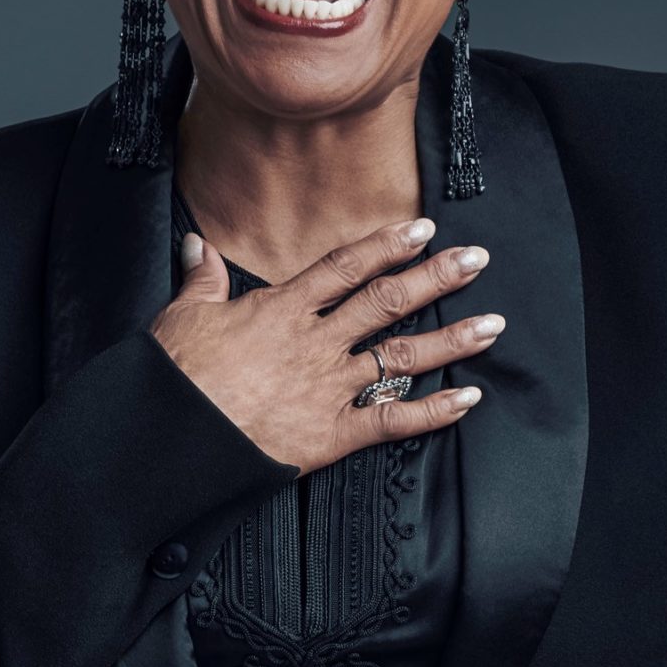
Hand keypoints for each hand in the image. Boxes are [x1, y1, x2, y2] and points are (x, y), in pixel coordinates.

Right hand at [149, 215, 505, 475]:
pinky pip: (393, 420)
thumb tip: (200, 245)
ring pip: (402, 357)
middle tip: (476, 261)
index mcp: (282, 309)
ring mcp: (328, 388)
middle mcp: (316, 343)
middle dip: (436, 278)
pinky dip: (434, 412)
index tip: (421, 230)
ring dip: (451, 340)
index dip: (386, 245)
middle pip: (387, 302)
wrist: (175, 436)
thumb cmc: (174, 379)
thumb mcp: (182, 315)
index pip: (345, 267)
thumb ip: (202, 278)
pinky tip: (467, 400)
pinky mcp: (332, 434)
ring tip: (491, 325)